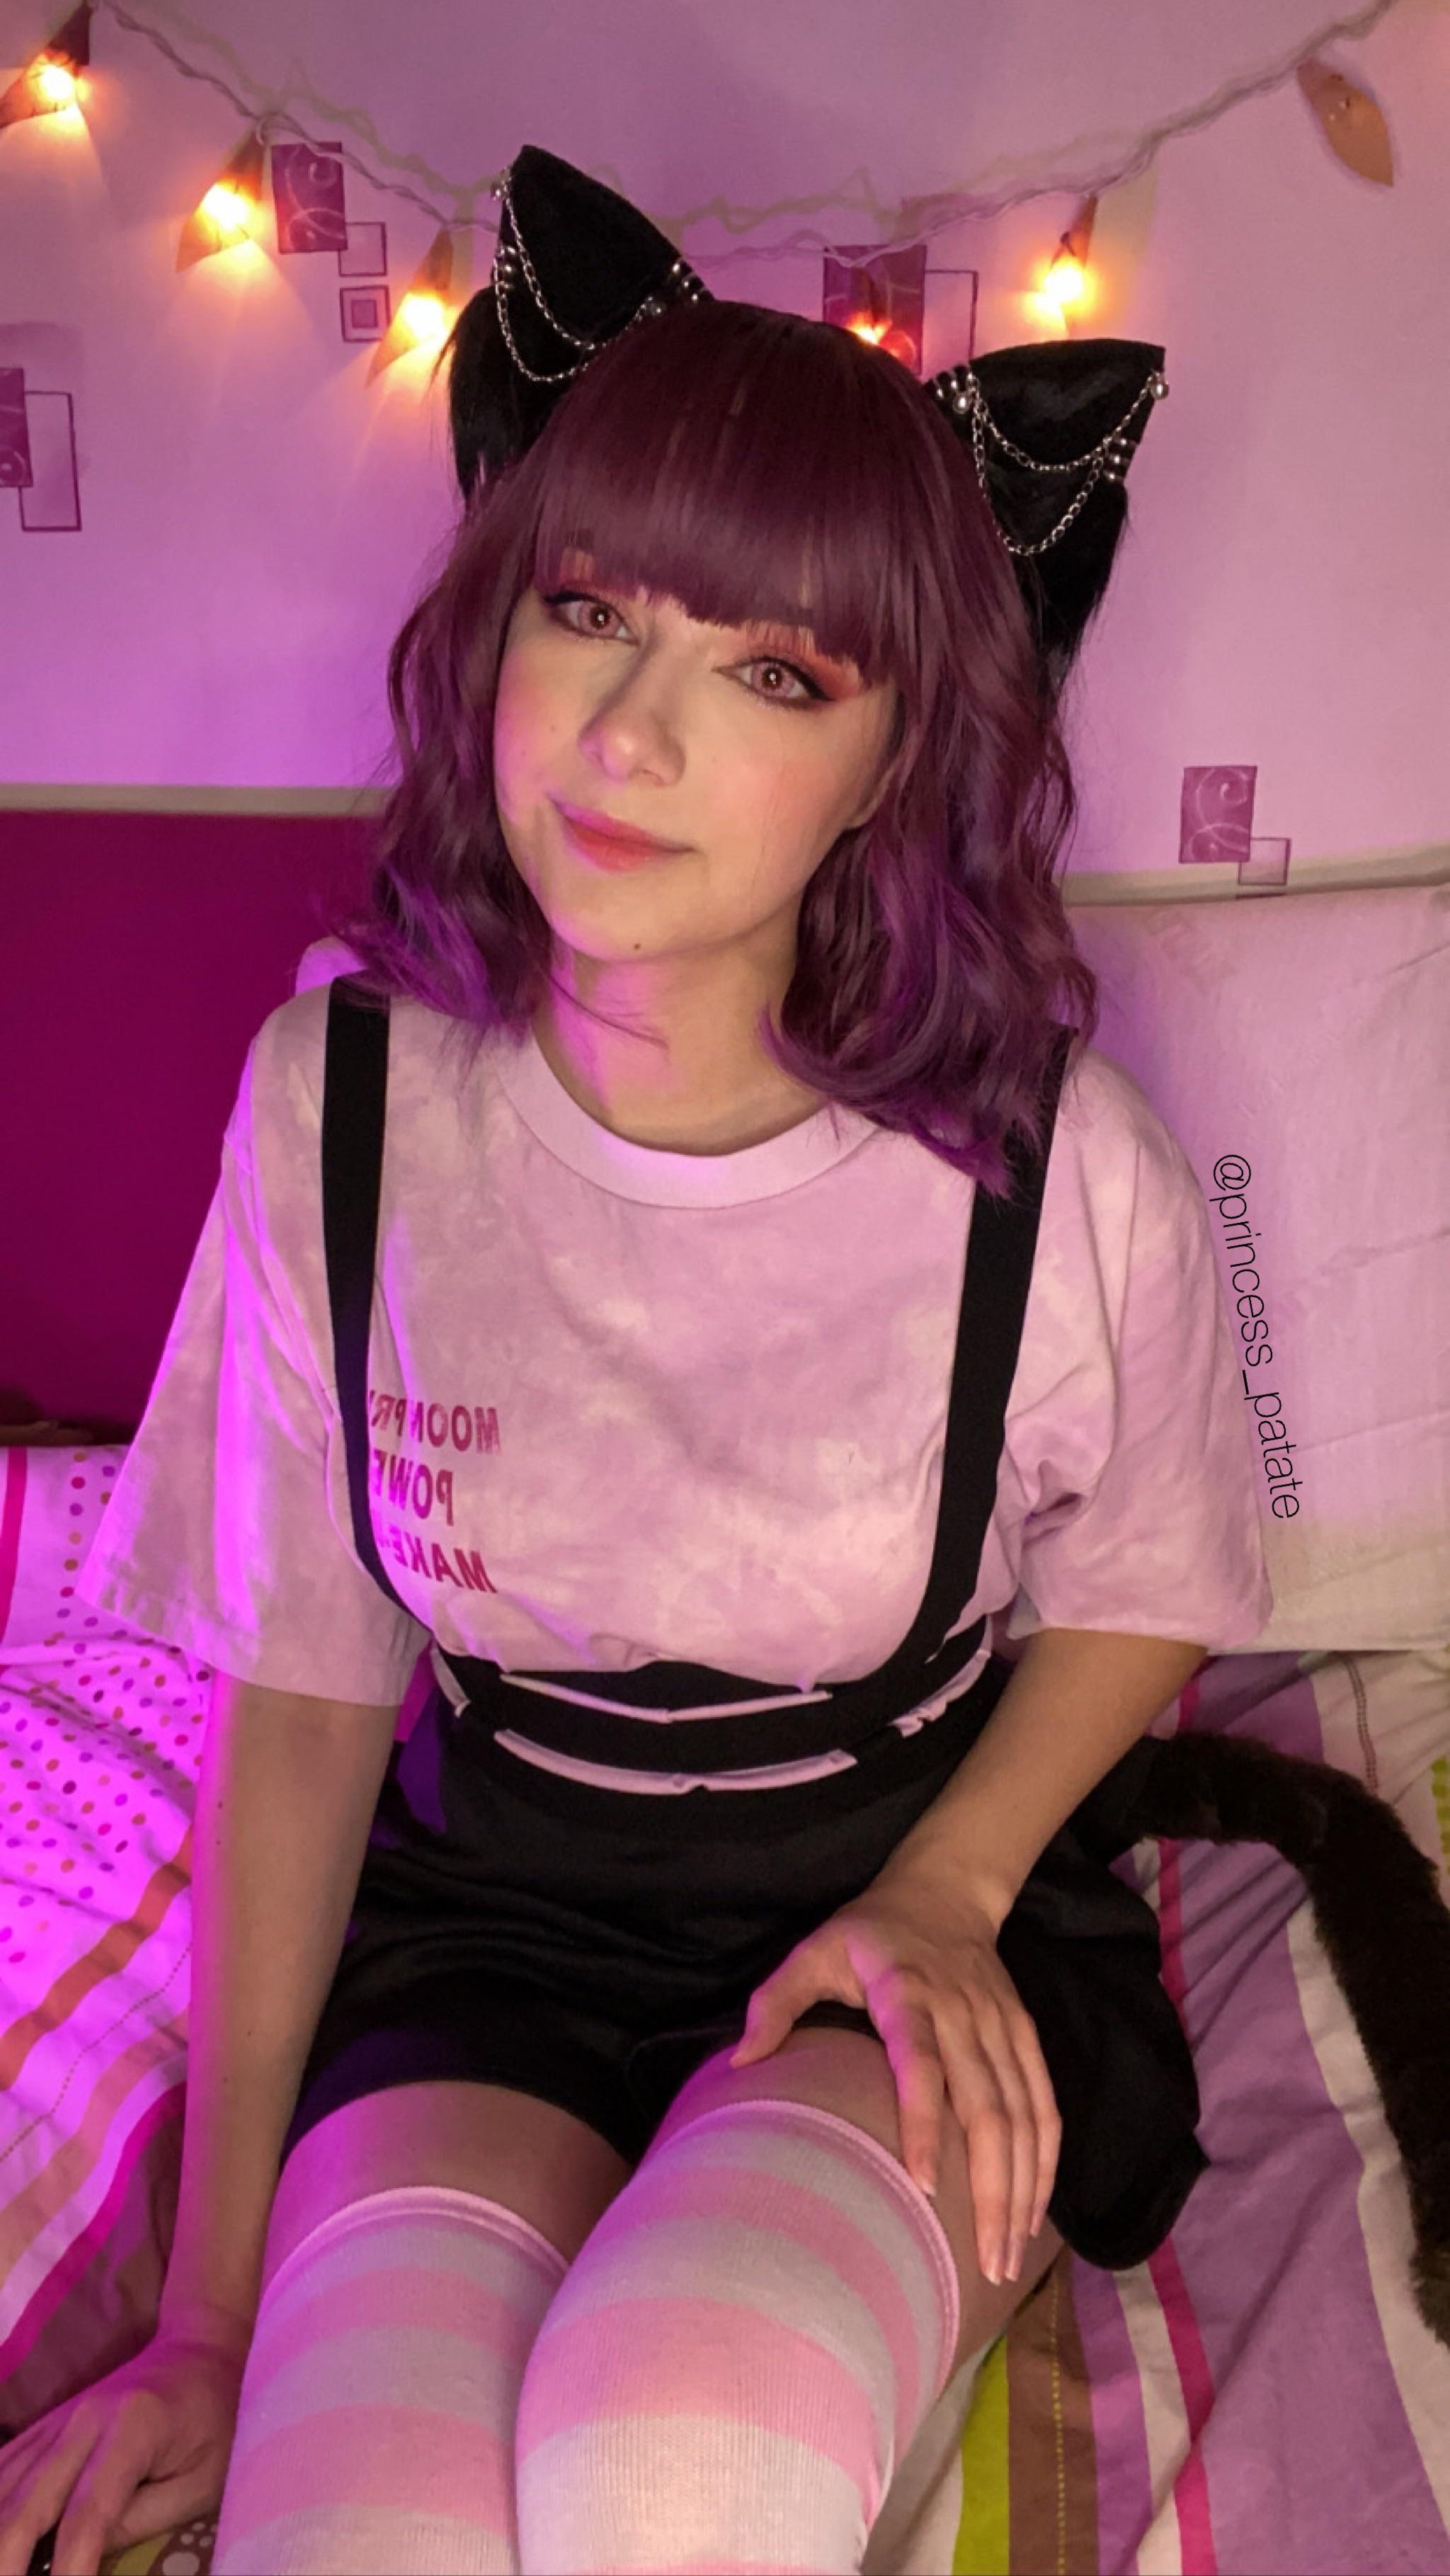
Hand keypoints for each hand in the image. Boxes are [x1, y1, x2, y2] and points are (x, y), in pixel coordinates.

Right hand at [0, 2324, 247, 2575]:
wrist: (198, 2351)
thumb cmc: (215, 2420)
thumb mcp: (201, 2479)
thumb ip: (143, 2518)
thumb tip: (84, 2557)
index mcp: (132, 2429)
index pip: (86, 2517)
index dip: (70, 2569)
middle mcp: (83, 2420)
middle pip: (26, 2506)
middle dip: (9, 2560)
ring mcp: (58, 2421)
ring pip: (3, 2488)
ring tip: (6, 2568)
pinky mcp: (45, 2426)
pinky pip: (2, 2469)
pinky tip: (2, 2535)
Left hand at [730, 1876, 1060, 2285]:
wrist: (945, 1890)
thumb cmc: (868, 1933)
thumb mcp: (813, 1950)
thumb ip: (775, 2000)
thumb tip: (739, 2061)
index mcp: (906, 1993)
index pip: (921, 2064)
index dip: (925, 2122)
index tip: (923, 2185)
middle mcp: (962, 2012)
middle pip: (986, 2106)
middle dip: (990, 2187)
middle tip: (984, 2261)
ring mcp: (1001, 2026)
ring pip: (1023, 2114)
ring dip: (1021, 2187)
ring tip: (1006, 2256)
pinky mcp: (1025, 2033)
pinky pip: (1044, 2103)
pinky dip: (1045, 2158)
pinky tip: (1034, 2210)